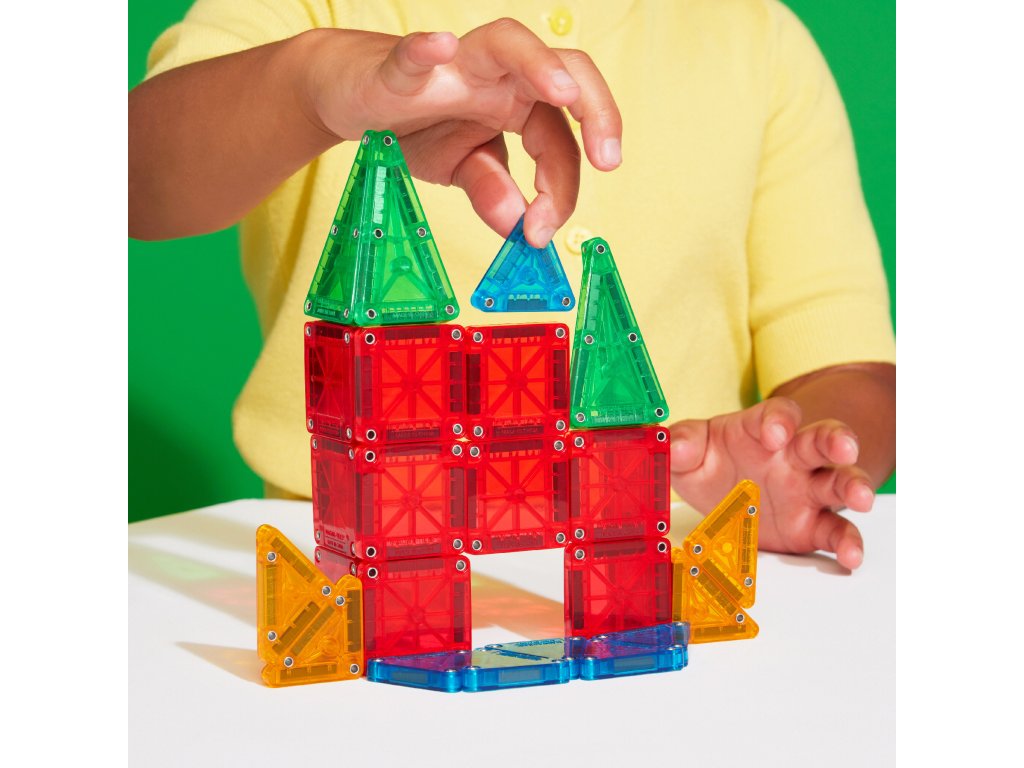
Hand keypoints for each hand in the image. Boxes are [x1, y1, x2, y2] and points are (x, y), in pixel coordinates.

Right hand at [304, 20, 621, 245]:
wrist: (352, 99)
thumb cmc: (415, 125)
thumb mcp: (460, 169)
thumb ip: (491, 191)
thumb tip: (519, 225)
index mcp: (519, 104)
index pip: (560, 141)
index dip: (561, 188)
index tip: (543, 232)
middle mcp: (499, 77)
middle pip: (565, 71)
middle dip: (596, 110)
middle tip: (607, 159)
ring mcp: (455, 65)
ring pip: (508, 42)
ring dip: (540, 65)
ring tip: (563, 93)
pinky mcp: (402, 66)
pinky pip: (416, 52)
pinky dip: (428, 49)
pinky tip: (442, 48)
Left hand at [668, 398, 874, 569]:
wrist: (726, 493)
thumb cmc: (713, 463)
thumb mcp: (691, 451)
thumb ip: (682, 444)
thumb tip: (672, 447)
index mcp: (762, 431)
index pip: (779, 414)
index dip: (779, 420)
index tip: (775, 433)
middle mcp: (792, 458)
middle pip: (821, 440)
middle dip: (836, 440)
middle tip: (845, 446)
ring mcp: (806, 491)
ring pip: (838, 482)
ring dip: (853, 487)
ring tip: (863, 498)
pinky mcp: (811, 526)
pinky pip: (834, 530)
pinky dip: (847, 543)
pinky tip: (852, 555)